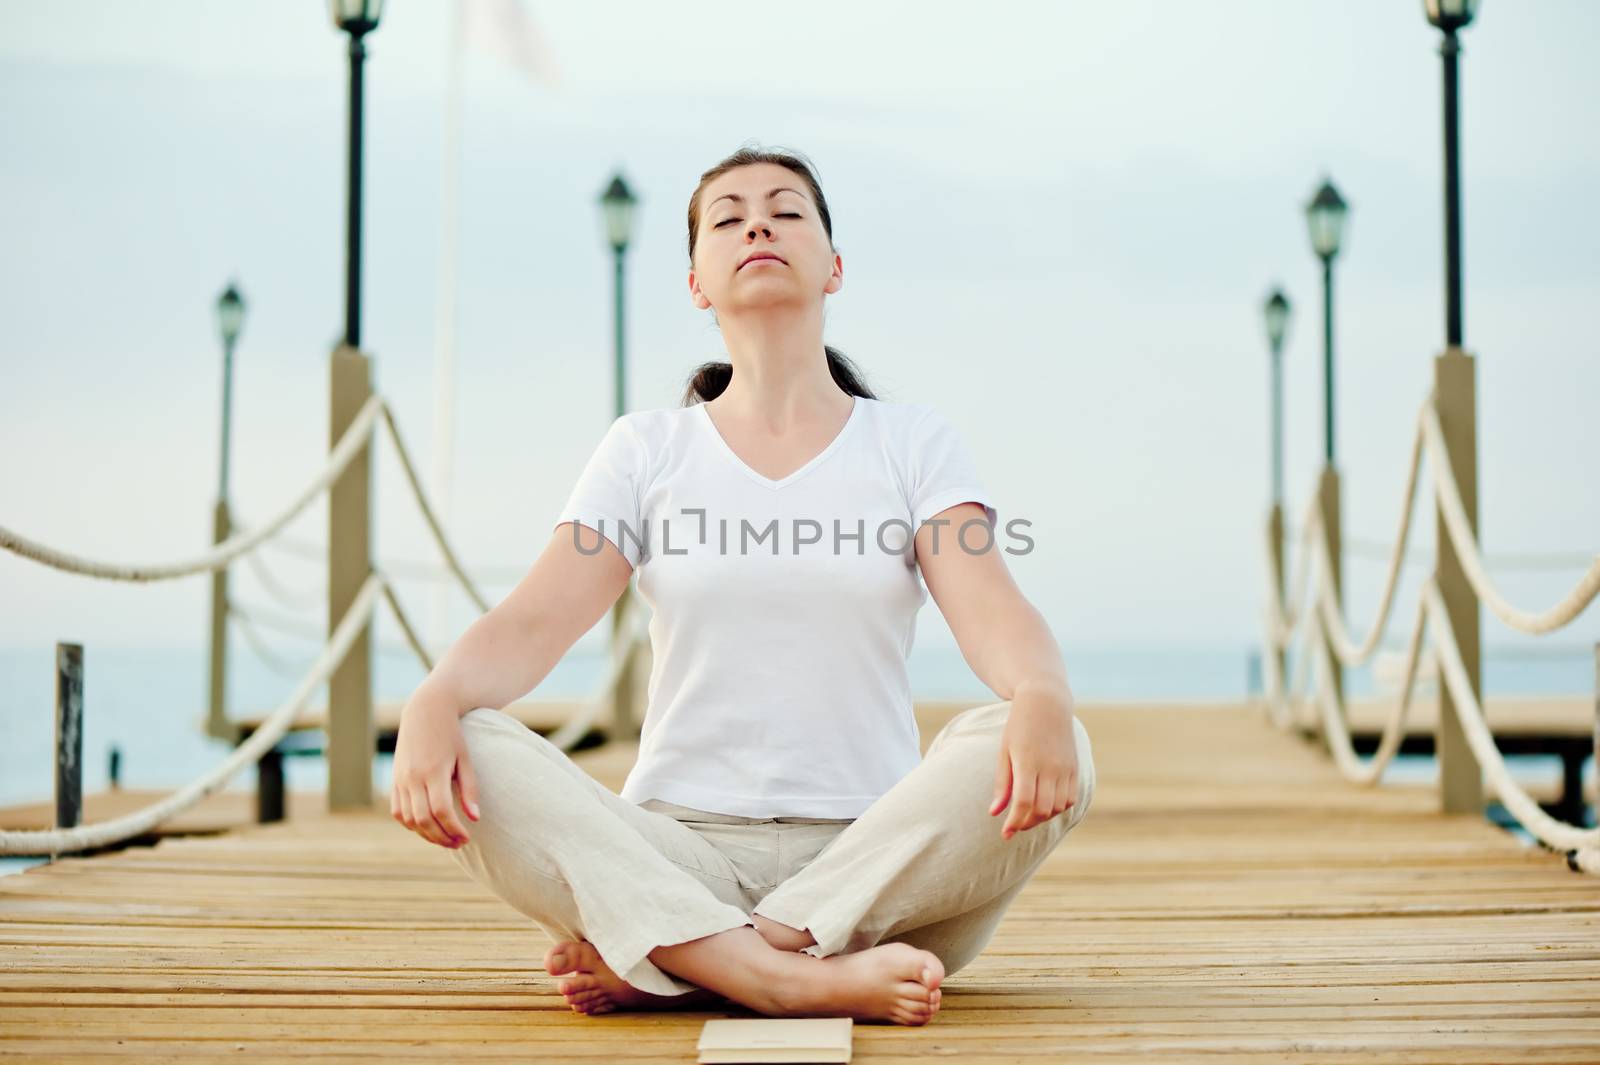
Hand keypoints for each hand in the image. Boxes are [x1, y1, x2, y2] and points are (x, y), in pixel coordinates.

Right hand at [391, 696, 479, 848]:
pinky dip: (411, 824)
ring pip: (409, 819)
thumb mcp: (466, 759)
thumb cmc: (452, 735)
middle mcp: (413, 778)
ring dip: (427, 834)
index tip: (467, 837)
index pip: (441, 811)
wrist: (426, 711)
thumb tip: (475, 818)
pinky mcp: (394, 781)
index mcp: (433, 771)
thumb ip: (470, 789)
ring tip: (445, 839)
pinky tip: (428, 827)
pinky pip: (398, 811)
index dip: (454, 829)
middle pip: (424, 820)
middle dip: (442, 837)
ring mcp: (400, 780)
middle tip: (458, 844)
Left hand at [989, 688, 1078, 840]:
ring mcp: (1065, 768)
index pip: (1024, 802)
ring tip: (1028, 816)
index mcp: (1028, 761)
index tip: (1005, 833)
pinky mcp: (1074, 768)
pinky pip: (1070, 798)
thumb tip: (994, 812)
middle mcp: (1050, 767)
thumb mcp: (1004, 750)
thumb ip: (1002, 783)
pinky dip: (1058, 808)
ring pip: (1057, 807)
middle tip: (1014, 826)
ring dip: (1043, 818)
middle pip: (1042, 809)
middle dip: (1027, 823)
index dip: (1014, 821)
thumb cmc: (1019, 726)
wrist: (1046, 703)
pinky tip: (1045, 806)